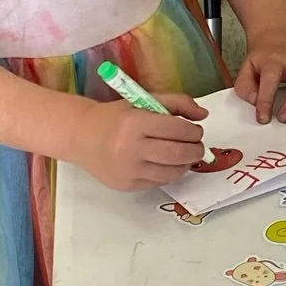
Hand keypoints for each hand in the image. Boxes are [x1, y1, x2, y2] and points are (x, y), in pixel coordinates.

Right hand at [78, 92, 205, 190]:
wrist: (82, 137)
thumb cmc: (116, 117)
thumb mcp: (143, 101)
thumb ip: (176, 103)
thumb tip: (203, 115)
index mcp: (135, 123)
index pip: (177, 128)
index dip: (193, 130)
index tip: (196, 130)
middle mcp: (130, 148)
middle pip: (178, 153)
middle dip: (196, 150)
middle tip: (198, 146)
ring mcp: (128, 170)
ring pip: (172, 172)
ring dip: (186, 164)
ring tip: (186, 155)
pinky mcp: (127, 185)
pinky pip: (159, 182)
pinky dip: (170, 173)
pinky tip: (168, 163)